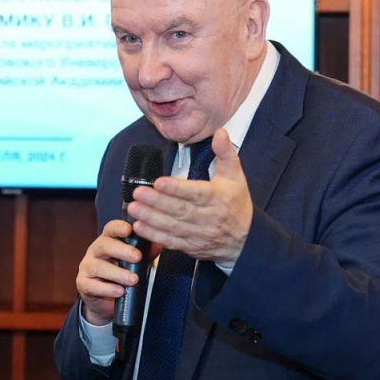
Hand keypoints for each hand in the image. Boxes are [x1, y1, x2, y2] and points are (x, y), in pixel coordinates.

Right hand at [76, 219, 148, 325]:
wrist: (106, 300)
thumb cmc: (122, 274)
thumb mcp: (135, 262)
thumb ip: (146, 252)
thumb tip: (160, 243)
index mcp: (107, 241)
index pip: (110, 229)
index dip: (118, 227)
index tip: (130, 229)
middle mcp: (95, 251)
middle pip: (103, 245)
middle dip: (121, 250)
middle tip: (137, 257)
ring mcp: (87, 268)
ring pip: (99, 267)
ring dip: (117, 273)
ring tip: (133, 280)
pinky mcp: (84, 285)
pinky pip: (92, 286)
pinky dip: (107, 289)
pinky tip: (119, 291)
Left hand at [127, 128, 251, 267]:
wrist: (245, 241)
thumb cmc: (237, 204)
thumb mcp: (236, 176)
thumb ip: (225, 153)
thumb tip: (220, 132)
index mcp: (218, 198)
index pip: (196, 193)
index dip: (176, 189)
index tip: (158, 182)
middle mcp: (208, 218)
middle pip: (180, 210)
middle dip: (157, 202)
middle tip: (138, 193)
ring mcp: (199, 234)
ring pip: (173, 227)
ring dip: (151, 218)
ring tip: (133, 208)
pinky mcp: (191, 246)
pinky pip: (171, 242)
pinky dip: (154, 236)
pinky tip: (139, 227)